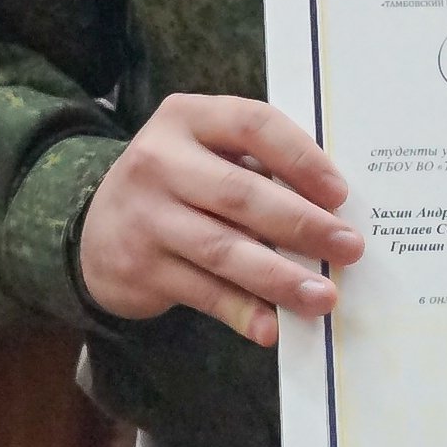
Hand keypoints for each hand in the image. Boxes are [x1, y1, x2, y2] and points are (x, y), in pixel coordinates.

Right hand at [76, 93, 362, 346]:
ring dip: (279, 277)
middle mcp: (159, 161)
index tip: (340, 193)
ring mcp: (145, 216)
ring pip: (223, 249)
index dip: (301, 157)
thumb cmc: (179, 184)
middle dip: (302, 224)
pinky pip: (202, 292)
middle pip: (241, 193)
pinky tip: (272, 327)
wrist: (97, 228)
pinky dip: (242, 311)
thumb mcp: (204, 153)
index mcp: (186, 118)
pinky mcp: (139, 267)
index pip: (252, 124)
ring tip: (323, 297)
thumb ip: (255, 166)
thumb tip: (333, 211)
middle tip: (349, 247)